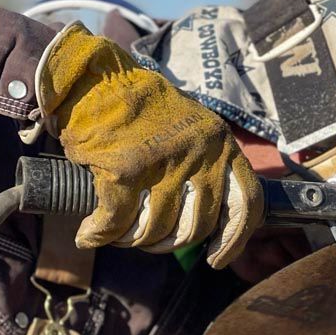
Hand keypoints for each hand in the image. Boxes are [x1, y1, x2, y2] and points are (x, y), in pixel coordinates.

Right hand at [37, 23, 262, 265]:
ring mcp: (164, 165)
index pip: (246, 203)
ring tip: (119, 233)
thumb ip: (206, 167)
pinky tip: (89, 234)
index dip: (233, 240)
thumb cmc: (138, 108)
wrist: (90, 75)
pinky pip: (117, 223)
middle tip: (148, 239)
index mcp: (221, 144)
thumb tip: (206, 223)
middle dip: (169, 243)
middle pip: (196, 227)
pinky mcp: (125, 172)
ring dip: (133, 240)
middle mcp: (200, 155)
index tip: (215, 258)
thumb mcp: (191, 128)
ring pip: (156, 230)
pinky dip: (99, 234)